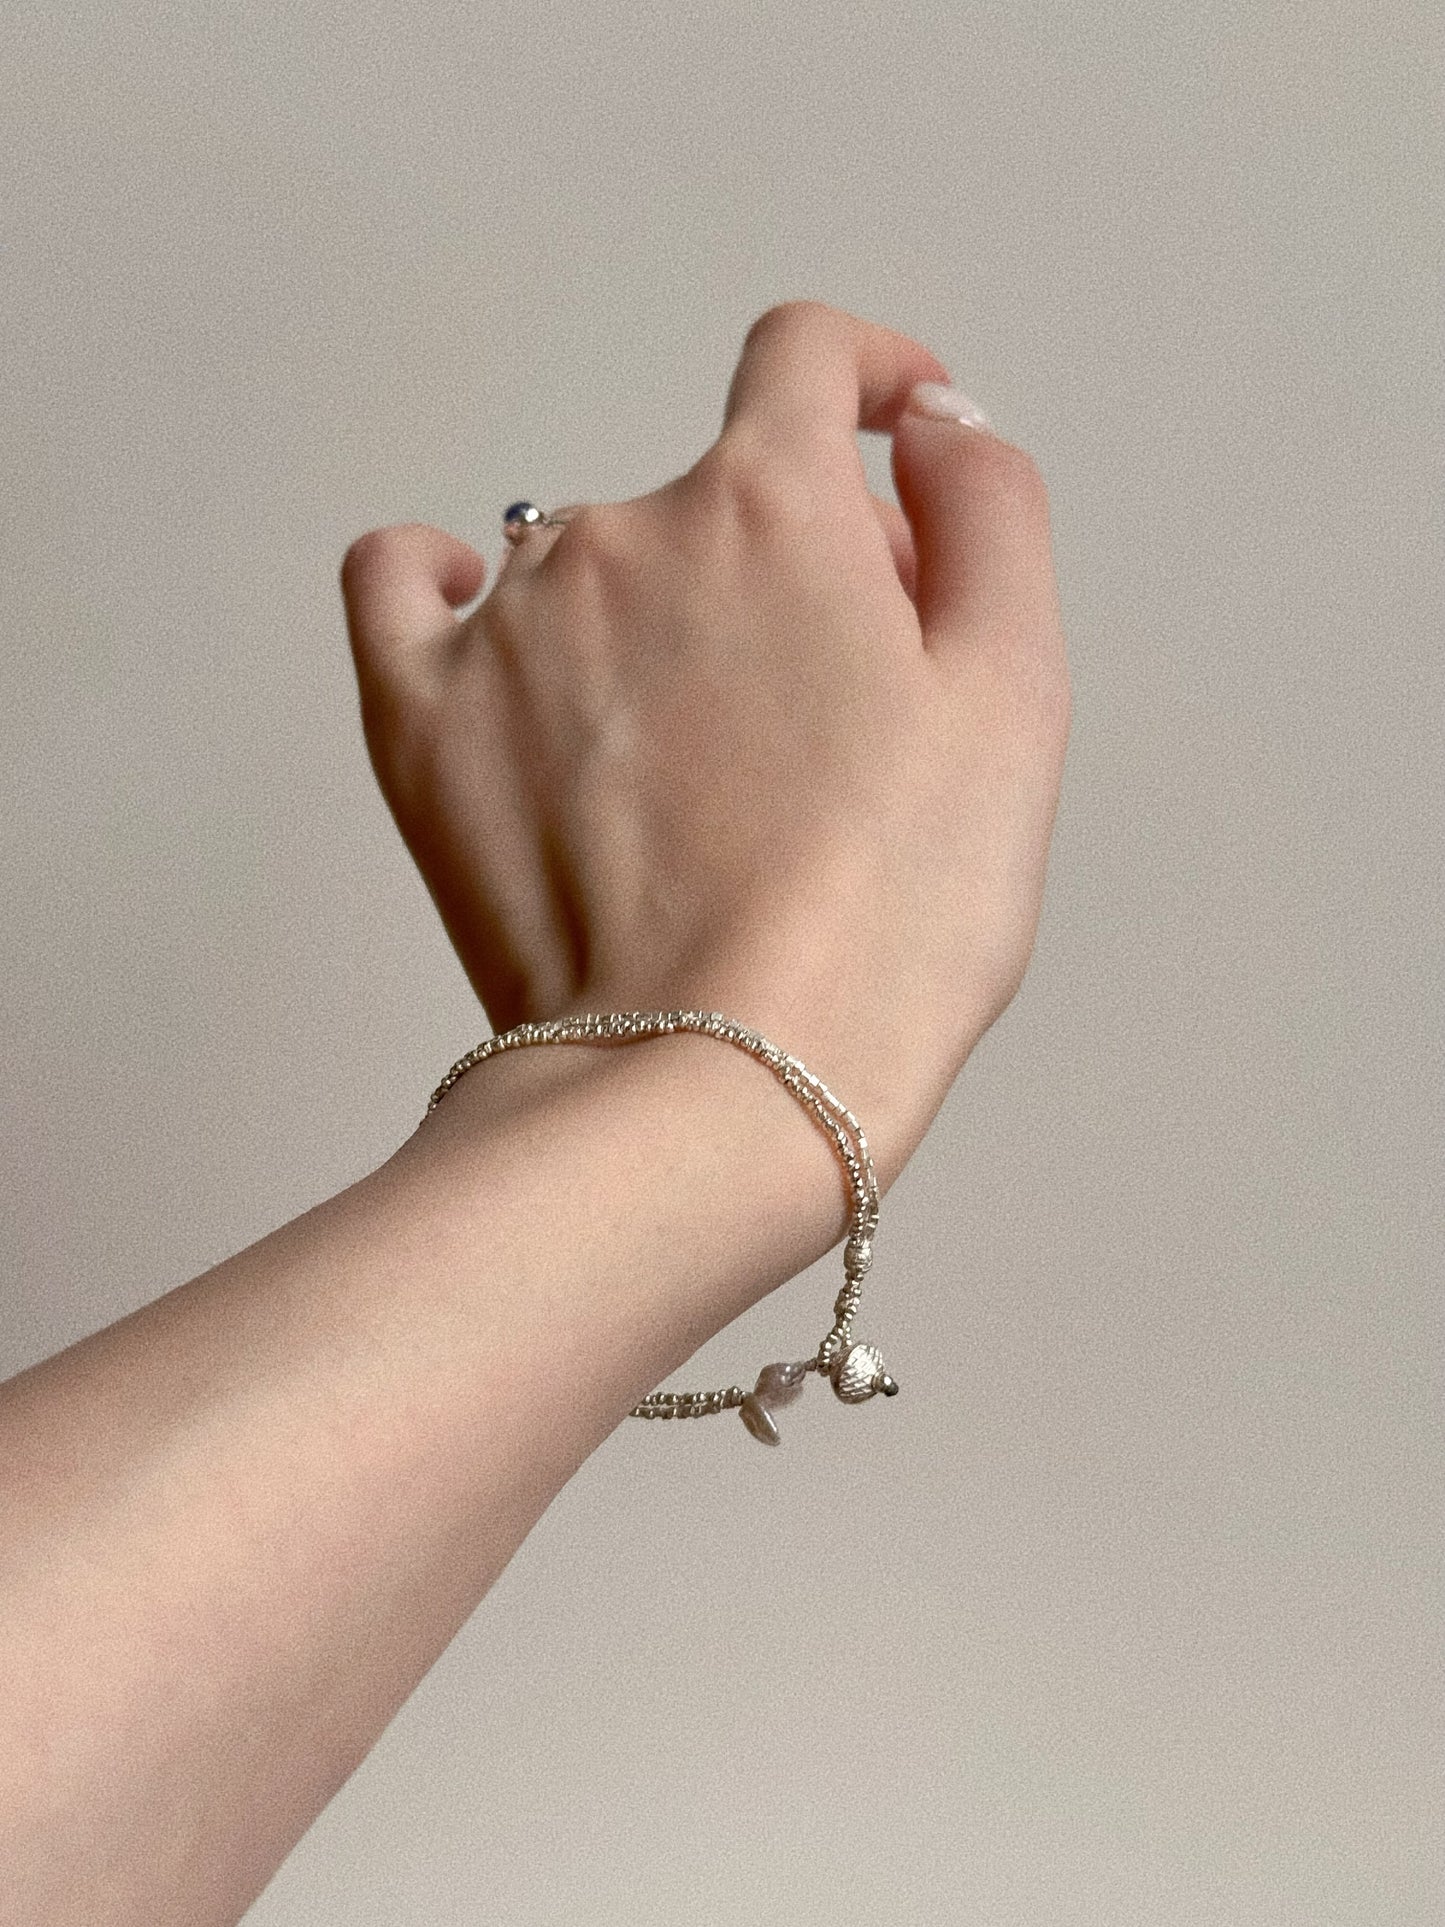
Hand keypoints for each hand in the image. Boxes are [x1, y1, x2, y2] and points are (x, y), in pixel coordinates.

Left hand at [340, 302, 1068, 1184]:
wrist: (714, 1083)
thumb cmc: (883, 918)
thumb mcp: (1014, 694)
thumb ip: (990, 512)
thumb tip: (933, 422)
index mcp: (771, 505)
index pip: (805, 356)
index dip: (862, 372)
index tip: (888, 423)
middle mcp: (620, 530)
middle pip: (717, 490)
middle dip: (794, 564)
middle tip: (837, 719)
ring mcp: (505, 624)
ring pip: (591, 557)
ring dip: (660, 613)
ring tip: (701, 771)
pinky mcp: (420, 719)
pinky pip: (400, 585)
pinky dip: (443, 582)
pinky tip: (484, 624)